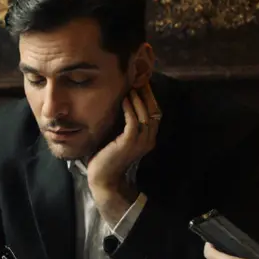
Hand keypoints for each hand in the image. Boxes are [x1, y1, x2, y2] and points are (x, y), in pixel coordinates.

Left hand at [87, 84, 160, 210]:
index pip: (155, 114)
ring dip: (138, 99)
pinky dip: (130, 108)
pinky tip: (123, 99)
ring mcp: (140, 142)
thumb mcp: (119, 137)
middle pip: (154, 112)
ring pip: (145, 115)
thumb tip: (122, 103)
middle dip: (147, 95)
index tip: (142, 85)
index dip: (150, 98)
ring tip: (131, 87)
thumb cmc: (107, 157)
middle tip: (139, 81)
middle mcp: (148, 140)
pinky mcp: (129, 142)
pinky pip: (133, 121)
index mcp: (148, 139)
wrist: (103, 178)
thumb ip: (124, 124)